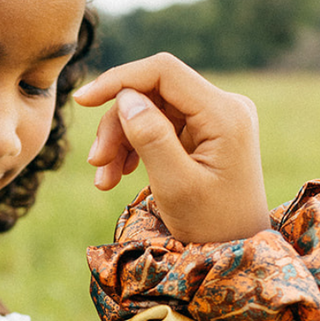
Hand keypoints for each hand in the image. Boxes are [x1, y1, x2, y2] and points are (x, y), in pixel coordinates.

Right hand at [74, 53, 270, 243]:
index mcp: (224, 114)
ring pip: (151, 109)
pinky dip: (135, 146)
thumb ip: (151, 138)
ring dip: (121, 140)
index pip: (164, 72)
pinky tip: (118, 173)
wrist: (237, 248)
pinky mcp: (205, 131)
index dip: (119, 79)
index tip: (82, 100)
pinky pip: (160, 125)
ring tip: (103, 179)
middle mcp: (224, 106)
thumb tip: (125, 98)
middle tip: (96, 163)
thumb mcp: (176, 186)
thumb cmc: (211, 224)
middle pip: (153, 93)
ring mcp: (216, 117)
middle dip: (118, 124)